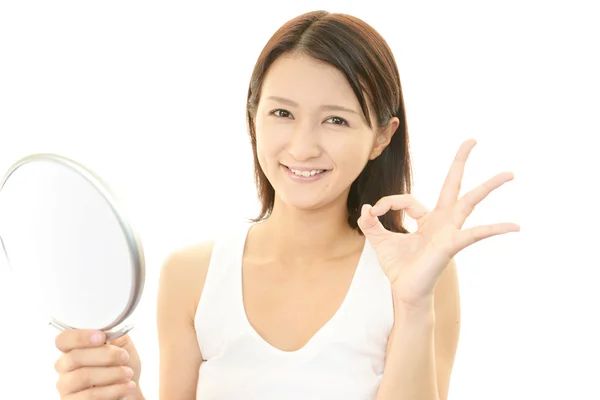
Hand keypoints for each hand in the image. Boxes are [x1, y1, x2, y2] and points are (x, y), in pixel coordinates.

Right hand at [54, 330, 141, 398]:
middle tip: (124, 356)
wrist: (129, 386)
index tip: (102, 337)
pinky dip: (112, 390)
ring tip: (128, 373)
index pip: (63, 339)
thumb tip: (107, 330)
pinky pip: (89, 396)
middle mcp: (64, 366)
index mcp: (72, 348)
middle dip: (105, 356)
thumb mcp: (122, 344)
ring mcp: (66, 386)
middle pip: (75, 357)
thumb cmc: (122, 364)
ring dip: (111, 374)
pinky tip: (126, 386)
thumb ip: (113, 334)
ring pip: (83, 376)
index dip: (80, 337)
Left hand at [358, 139, 518, 308]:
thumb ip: (370, 222)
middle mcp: (442, 221)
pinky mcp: (452, 244)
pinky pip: (475, 234)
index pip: (407, 199)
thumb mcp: (379, 240)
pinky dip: (494, 229)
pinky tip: (515, 226)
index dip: (388, 202)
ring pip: (470, 202)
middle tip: (472, 139)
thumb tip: (365, 207)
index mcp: (427, 219)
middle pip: (453, 185)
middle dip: (460, 161)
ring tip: (509, 174)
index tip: (374, 212)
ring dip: (489, 187)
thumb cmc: (399, 267)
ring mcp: (449, 231)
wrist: (405, 291)